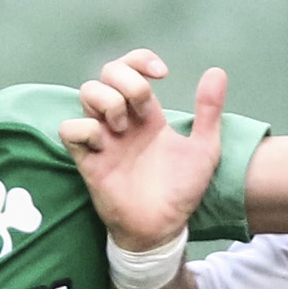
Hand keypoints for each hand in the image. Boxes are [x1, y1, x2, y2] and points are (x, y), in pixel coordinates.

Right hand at [59, 49, 222, 251]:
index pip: (130, 67)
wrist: (163, 228)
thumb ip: (209, 112)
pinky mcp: (88, 160)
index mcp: (146, 114)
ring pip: (86, 93)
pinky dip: (84, 129)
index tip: (162, 73)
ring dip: (107, 102)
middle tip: (143, 109)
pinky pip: (70, 129)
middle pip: (106, 73)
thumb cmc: (180, 191)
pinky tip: (103, 144)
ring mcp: (103, 139)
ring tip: (124, 128)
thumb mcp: (204, 149)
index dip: (140, 60)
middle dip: (126, 81)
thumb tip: (217, 71)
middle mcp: (122, 121)